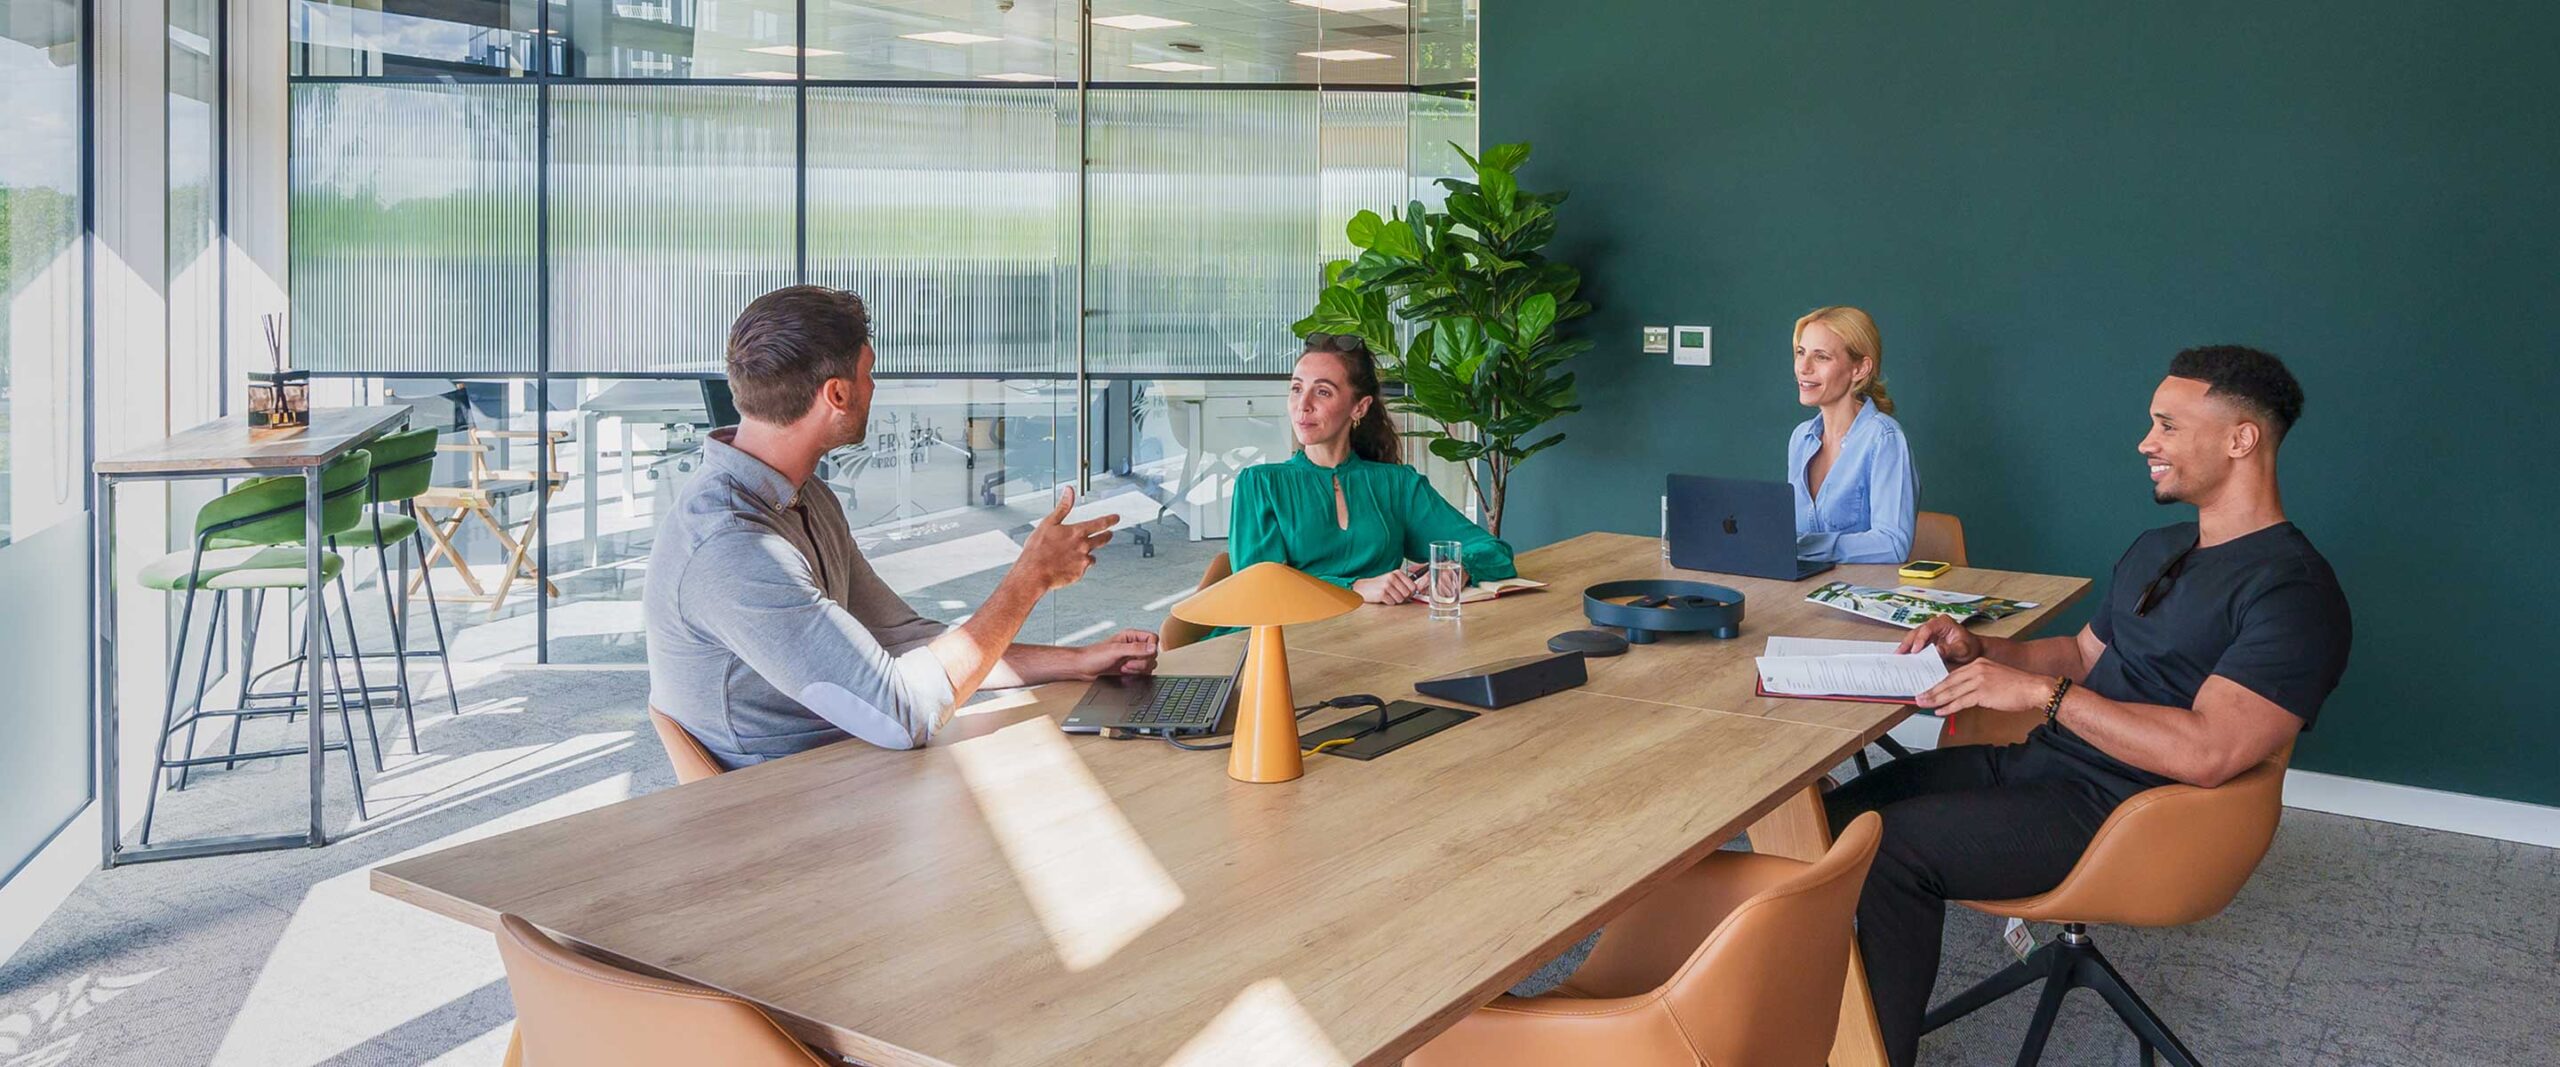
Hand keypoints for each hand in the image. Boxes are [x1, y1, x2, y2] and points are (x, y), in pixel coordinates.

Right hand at [1014, 487, 1116, 591]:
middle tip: (1108, 534)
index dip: (1110, 520)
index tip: (1116, 518)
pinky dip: (1078, 565)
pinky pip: (1083, 568)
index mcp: (1077, 532)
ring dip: (1088, 553)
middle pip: (1102, 539)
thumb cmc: (1038, 549)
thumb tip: (1069, 491)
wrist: (1033, 573)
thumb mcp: (1048, 523)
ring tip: (1077, 553)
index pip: (1100, 523)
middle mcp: (1083, 546)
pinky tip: (1067, 564)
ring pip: (1092, 555)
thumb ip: (1062, 507)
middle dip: (1106, 536)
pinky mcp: (1079, 573)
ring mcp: (1083, 561)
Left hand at [1072, 629, 1158, 679]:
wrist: (1084, 668)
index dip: (1151, 647)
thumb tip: (1153, 648)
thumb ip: (1136, 648)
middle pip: (1153, 654)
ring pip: (1149, 664)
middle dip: (1142, 662)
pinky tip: (1124, 673)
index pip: (1153, 638)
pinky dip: (1135, 675)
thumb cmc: (1094, 655)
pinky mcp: (1130, 669)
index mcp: (1131, 636)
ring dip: (1138, 669)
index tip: (1142, 654)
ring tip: (1124, 668)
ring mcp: (1132, 658)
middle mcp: (1134, 646)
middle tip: (1127, 663)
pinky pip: (1142, 673)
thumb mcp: (1116, 650)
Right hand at [1352, 564, 1422, 604]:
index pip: (1413, 586)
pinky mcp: (1382, 593)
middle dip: (1402, 597)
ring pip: (1401, 600)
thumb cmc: (1378, 585)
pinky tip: (1382, 598)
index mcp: (1396, 573)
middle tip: (1393, 594)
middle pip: (1407, 594)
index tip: (1405, 593)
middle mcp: (1392, 577)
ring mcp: (1387, 585)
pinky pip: (1392, 603)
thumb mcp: (1391, 580)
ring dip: (1394, 600)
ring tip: (1387, 596)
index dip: (1410, 593)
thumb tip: (1416, 592)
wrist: (1362, 588)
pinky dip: (1388, 603)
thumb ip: (1403, 584)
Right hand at [1898, 615, 1983, 663]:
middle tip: (1900, 654)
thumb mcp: (1963, 650)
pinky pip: (1915, 644)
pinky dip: (1909, 651)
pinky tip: (1904, 658)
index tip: (1916, 650)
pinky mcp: (1926, 641)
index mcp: (1943, 622)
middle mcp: (1934, 625)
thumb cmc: (1970, 647)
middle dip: (1907, 643)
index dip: (1920, 639)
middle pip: (1916, 632)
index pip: (1928, 628)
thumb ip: (1950, 650)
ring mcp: (1929, 632)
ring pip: (1913, 637)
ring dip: (1905, 647)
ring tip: (1898, 657)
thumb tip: (1936, 651)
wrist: (1974, 651)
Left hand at [1916, 659, 2055, 715]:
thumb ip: (1977, 681)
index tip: (1927, 689)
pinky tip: (1940, 711)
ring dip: (1935, 700)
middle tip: (1918, 697)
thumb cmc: (2017, 686)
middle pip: (1948, 682)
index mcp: (1977, 664)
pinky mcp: (1983, 693)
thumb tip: (1962, 693)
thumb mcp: (1993, 677)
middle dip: (1931, 691)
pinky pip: (1961, 702)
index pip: (1952, 674)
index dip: (1938, 683)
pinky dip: (1949, 707)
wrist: (2034, 688)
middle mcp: (1976, 669)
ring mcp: (1979, 680)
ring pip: (1951, 692)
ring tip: (1923, 704)